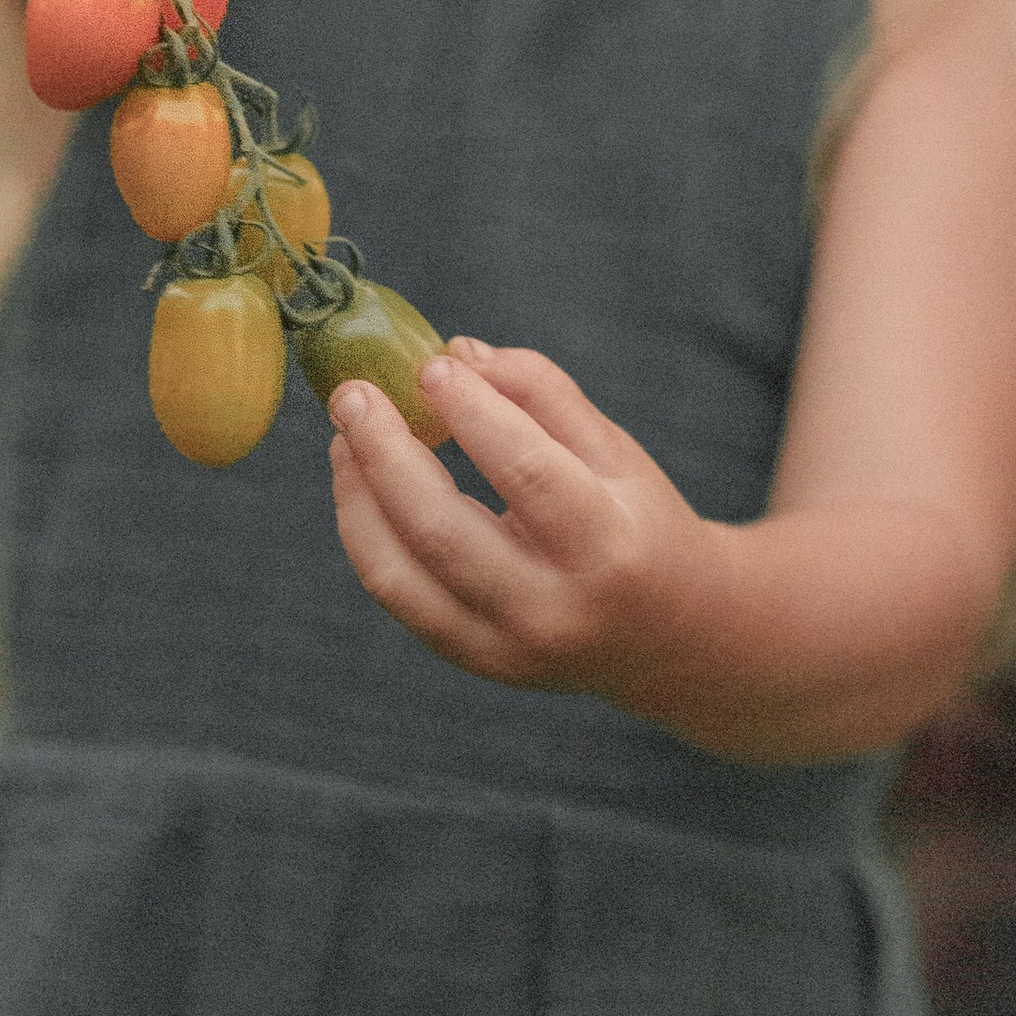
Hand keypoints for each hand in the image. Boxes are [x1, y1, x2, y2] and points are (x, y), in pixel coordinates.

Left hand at [326, 336, 727, 724]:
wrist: (669, 636)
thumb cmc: (639, 524)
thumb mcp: (616, 451)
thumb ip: (543, 395)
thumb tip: (457, 354)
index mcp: (608, 546)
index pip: (526, 471)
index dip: (471, 412)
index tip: (431, 365)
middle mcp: (553, 609)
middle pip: (441, 528)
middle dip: (384, 452)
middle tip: (353, 393)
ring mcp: (505, 648)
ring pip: (399, 572)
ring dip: (358, 495)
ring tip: (346, 436)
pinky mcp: (474, 660)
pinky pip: (396, 596)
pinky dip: (366, 535)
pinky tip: (362, 485)